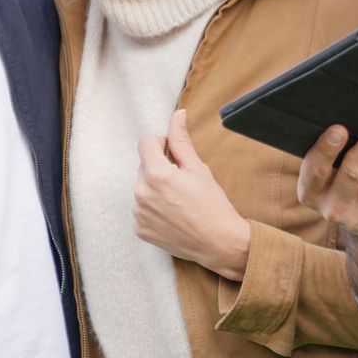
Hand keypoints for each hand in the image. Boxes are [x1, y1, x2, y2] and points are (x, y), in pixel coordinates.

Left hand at [134, 109, 251, 280]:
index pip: (146, 143)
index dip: (162, 144)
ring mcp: (138, 213)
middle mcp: (141, 193)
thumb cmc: (212, 204)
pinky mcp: (140, 229)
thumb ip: (181, 140)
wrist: (219, 242)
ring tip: (179, 201)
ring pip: (142, 188)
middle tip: (183, 182)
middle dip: (159, 168)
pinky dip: (154, 208)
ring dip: (155, 188)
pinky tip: (173, 215)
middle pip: (144, 166)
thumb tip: (177, 114)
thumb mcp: (198, 167)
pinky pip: (142, 209)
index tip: (175, 155)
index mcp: (156, 174)